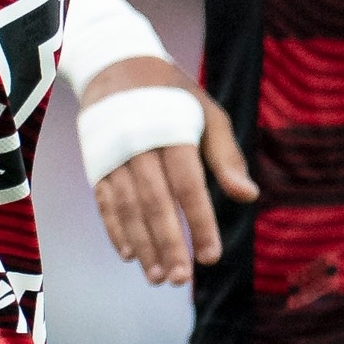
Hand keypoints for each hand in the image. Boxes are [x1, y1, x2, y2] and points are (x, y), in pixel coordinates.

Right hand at [89, 57, 258, 283]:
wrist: (115, 63)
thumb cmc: (172, 94)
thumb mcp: (206, 112)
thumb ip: (226, 155)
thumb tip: (248, 197)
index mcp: (170, 131)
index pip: (188, 185)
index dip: (199, 222)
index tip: (211, 257)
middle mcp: (138, 144)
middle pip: (153, 201)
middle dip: (166, 242)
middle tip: (180, 279)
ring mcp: (111, 153)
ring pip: (125, 205)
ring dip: (140, 243)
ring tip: (158, 276)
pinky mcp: (95, 161)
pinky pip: (103, 200)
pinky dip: (114, 228)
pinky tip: (129, 254)